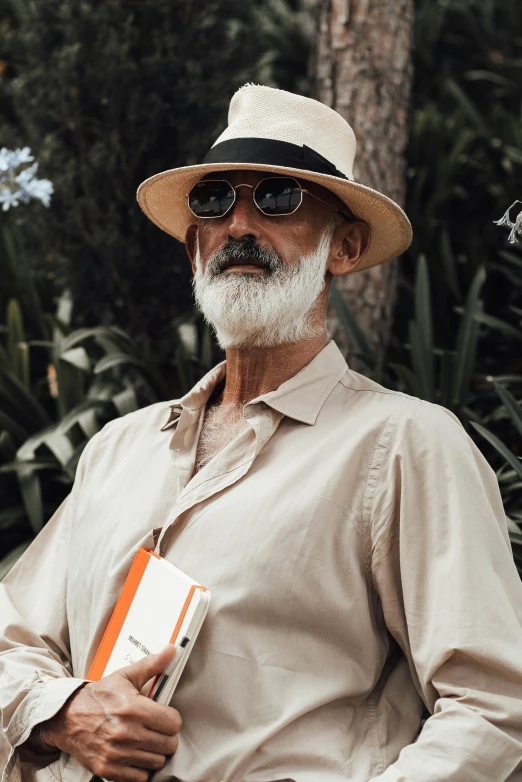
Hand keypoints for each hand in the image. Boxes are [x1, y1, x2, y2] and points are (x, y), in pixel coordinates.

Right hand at [40, 645, 180, 781]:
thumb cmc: (100, 696)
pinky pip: (140, 777)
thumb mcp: (125, 676)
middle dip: (165, 736)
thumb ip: (152, 665)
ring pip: (157, 762)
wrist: (66, 718)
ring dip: (154, 753)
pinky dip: (140, 768)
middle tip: (155, 729)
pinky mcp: (108, 770)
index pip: (173, 723)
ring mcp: (116, 754)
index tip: (164, 717)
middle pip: (169, 745)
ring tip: (144, 741)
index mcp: (133, 708)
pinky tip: (134, 754)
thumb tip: (172, 649)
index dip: (172, 719)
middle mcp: (126, 733)